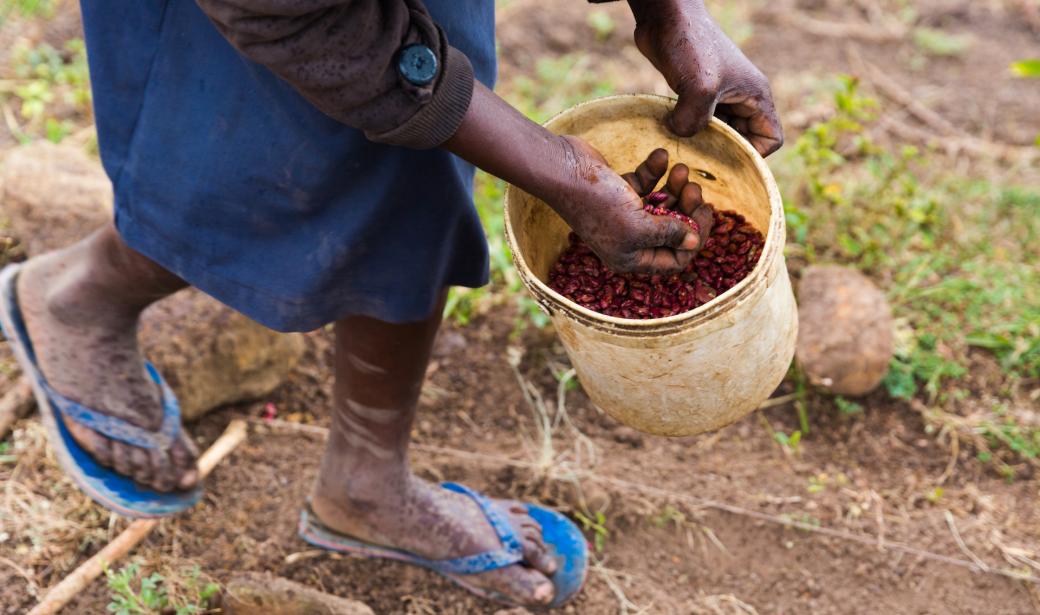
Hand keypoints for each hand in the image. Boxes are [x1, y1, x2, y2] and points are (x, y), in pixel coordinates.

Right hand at [552, 138, 710, 272]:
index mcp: (631, 258)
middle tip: (693, 188)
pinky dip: (656, 170)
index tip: (705, 212)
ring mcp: (624, 214)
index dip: (695, 238)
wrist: (563, 170)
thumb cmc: (599, 203)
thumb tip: (694, 243)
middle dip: (688, 209)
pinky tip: (660, 156)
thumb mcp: (639, 225)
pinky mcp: (619, 191)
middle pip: (672, 231)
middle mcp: (628, 239)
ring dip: (676, 187)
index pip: (675, 258)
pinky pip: (647, 184)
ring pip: (663, 205)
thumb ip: (670, 234)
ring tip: (681, 170)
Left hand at [628, 0, 782, 155]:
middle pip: (743, 141)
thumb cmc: (690, 45)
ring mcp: (719, 97)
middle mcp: (742, 98)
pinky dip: (687, 133)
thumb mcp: (699, 86)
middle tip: (698, 163)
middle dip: (724, 155)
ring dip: (702, 145)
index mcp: (756, 96)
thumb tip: (682, 135)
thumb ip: (695, 120)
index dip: (753, 155)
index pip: (771, 139)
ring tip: (683, 152)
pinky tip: (670, 137)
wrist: (665, 19)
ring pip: (719, 134)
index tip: (725, 160)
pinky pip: (698, 124)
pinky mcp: (696, 95)